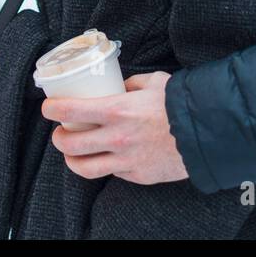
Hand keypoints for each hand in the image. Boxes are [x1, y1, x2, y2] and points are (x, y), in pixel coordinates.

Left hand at [42, 72, 189, 184]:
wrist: (207, 132)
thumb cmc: (180, 104)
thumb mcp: (153, 82)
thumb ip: (131, 84)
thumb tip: (119, 84)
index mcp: (117, 110)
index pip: (70, 111)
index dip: (51, 108)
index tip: (48, 107)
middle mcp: (116, 138)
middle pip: (69, 144)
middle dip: (58, 138)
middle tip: (59, 131)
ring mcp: (125, 160)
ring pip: (83, 168)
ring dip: (71, 159)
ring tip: (71, 152)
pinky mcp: (136, 175)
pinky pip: (111, 173)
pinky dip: (103, 165)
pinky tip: (104, 157)